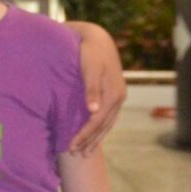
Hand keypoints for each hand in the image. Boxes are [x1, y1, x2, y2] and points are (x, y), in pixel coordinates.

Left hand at [68, 22, 127, 154]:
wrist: (98, 38)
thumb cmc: (89, 52)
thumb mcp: (89, 68)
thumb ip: (91, 89)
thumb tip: (93, 110)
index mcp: (113, 93)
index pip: (97, 121)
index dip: (85, 135)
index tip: (71, 145)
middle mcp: (119, 97)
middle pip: (103, 125)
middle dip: (90, 141)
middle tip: (75, 154)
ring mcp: (119, 96)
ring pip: (108, 123)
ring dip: (96, 138)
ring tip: (85, 152)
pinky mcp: (115, 94)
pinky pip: (108, 117)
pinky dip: (101, 129)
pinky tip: (94, 136)